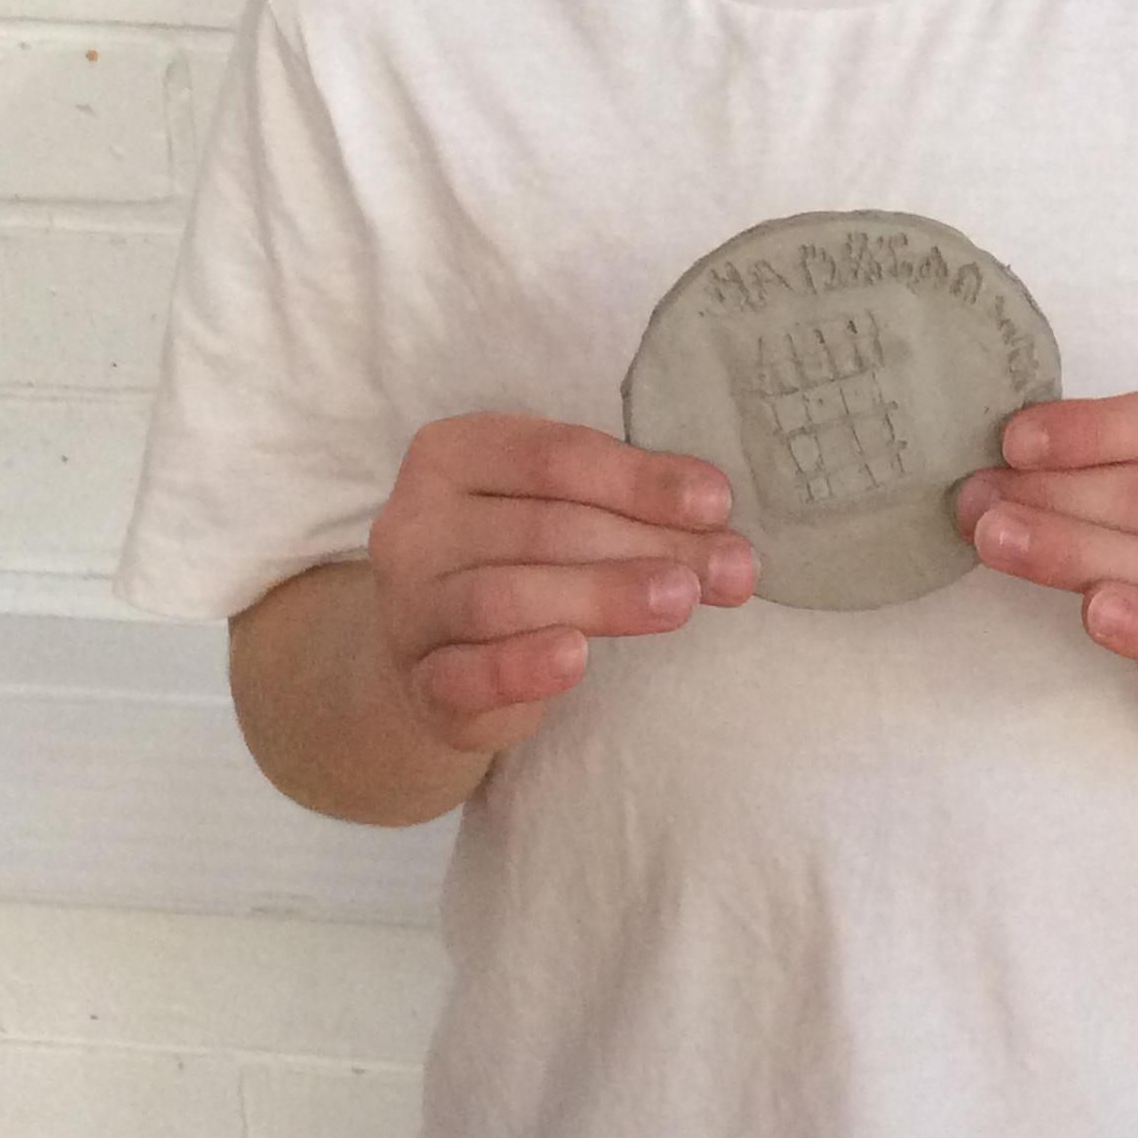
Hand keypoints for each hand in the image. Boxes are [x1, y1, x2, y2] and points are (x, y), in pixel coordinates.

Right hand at [367, 411, 757, 754]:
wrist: (438, 658)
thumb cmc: (518, 560)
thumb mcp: (564, 510)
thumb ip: (629, 505)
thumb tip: (721, 519)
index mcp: (453, 452)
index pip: (554, 455)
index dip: (640, 479)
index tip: (717, 504)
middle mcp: (416, 522)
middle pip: (544, 526)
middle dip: (647, 544)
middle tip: (728, 567)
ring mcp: (409, 606)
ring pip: (505, 596)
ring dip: (601, 596)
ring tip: (679, 602)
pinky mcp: (418, 684)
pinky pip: (465, 674)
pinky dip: (521, 665)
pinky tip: (575, 660)